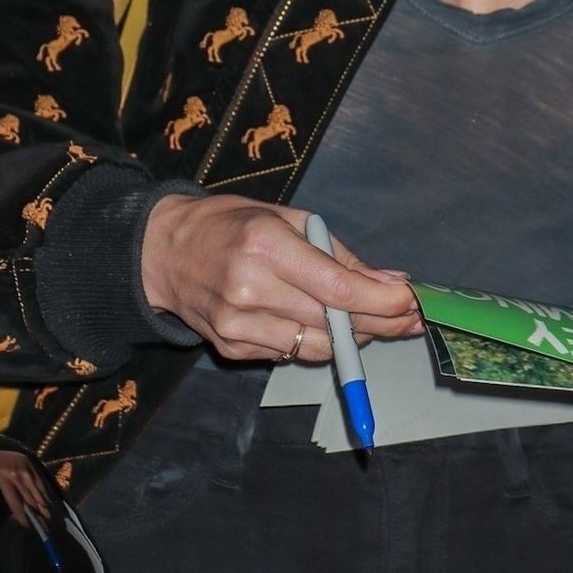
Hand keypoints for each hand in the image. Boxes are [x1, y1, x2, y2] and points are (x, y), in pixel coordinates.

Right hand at [140, 194, 420, 362]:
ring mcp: (237, 326)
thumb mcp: (286, 218)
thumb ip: (338, 254)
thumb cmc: (230, 225)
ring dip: (352, 338)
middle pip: (333, 323)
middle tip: (409, 318)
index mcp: (265, 246)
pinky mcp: (231, 349)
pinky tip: (321, 323)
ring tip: (372, 322)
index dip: (381, 302)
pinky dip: (313, 341)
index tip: (411, 303)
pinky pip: (291, 353)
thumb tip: (390, 283)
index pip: (336, 287)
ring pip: (317, 348)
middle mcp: (250, 290)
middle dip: (379, 322)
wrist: (162, 253)